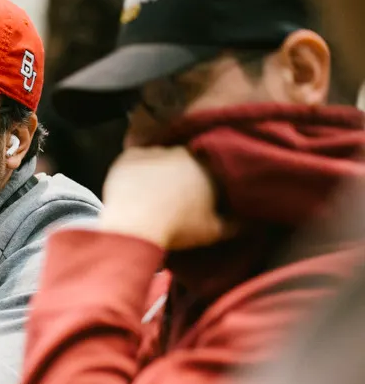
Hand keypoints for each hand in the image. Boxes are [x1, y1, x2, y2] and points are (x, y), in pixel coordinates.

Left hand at [100, 146, 231, 250]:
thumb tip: (251, 223)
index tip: (197, 196)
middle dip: (182, 174)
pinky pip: (137, 159)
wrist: (135, 225)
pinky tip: (134, 187)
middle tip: (173, 195)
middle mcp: (185, 153)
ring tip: (151, 193)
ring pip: (161, 158)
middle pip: (186, 160)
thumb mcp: (213, 231)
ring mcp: (157, 151)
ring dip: (160, 170)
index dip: (204, 182)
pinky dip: (136, 170)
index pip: (212, 169)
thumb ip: (236, 225)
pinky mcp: (131, 155)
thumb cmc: (177, 229)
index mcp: (209, 168)